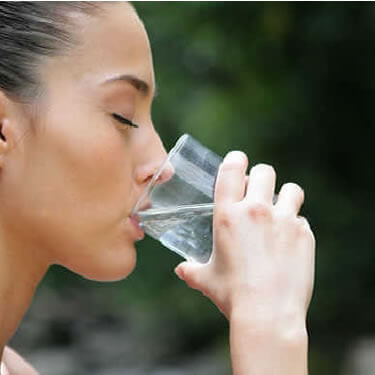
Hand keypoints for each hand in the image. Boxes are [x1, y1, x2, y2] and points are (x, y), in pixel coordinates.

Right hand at [175, 151, 314, 324]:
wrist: (267, 314)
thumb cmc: (232, 295)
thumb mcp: (206, 280)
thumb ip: (191, 270)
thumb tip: (181, 270)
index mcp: (228, 215)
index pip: (231, 169)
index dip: (236, 160)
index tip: (238, 161)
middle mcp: (256, 210)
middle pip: (264, 171)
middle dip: (261, 177)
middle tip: (258, 192)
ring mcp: (283, 219)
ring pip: (291, 189)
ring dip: (285, 195)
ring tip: (280, 210)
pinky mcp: (303, 233)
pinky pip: (301, 218)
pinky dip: (295, 225)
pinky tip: (288, 242)